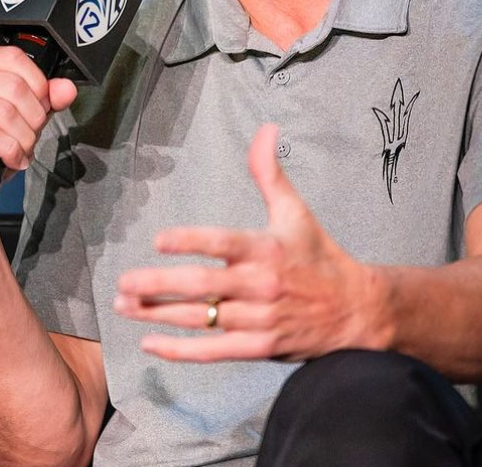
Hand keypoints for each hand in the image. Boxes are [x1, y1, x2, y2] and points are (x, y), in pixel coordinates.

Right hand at [0, 46, 77, 220]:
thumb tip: (65, 88)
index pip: (13, 58)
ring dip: (22, 138)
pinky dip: (9, 150)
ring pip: (2, 112)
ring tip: (21, 150)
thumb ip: (47, 98)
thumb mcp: (24, 116)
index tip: (41, 107)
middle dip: (32, 117)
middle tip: (31, 136)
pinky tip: (9, 158)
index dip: (38, 85)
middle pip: (11, 86)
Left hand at [113, 124, 389, 361]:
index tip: (159, 240)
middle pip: (202, 285)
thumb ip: (270, 172)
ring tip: (124, 305)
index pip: (224, 243)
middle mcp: (260, 285)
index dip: (191, 242)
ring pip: (201, 318)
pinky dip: (181, 351)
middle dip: (159, 284)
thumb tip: (265, 129)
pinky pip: (214, 351)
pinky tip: (150, 343)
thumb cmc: (320, 256)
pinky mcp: (259, 347)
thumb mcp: (296, 211)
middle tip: (124, 282)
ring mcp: (259, 320)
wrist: (356, 311)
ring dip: (158, 314)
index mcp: (266, 248)